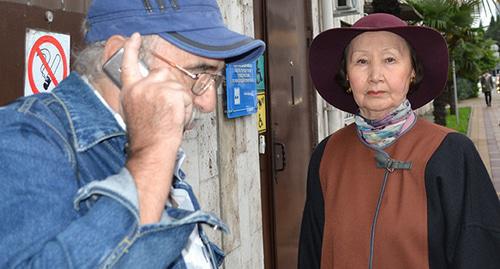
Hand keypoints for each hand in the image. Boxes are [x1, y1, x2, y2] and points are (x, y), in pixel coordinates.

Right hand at [120, 33, 191, 223]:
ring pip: (178, 86)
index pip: (127, 63)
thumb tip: (160, 88)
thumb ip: (145, 95)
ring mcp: (155, 89)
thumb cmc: (147, 138)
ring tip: (171, 118)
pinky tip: (176, 120)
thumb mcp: (137, 111)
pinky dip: (187, 109)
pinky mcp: (169, 94)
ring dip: (180, 102)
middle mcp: (140, 87)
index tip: (134, 37)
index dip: (131, 48)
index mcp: (130, 91)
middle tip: (168, 110)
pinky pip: (187, 96)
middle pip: (163, 73)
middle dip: (171, 88)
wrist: (151, 150)